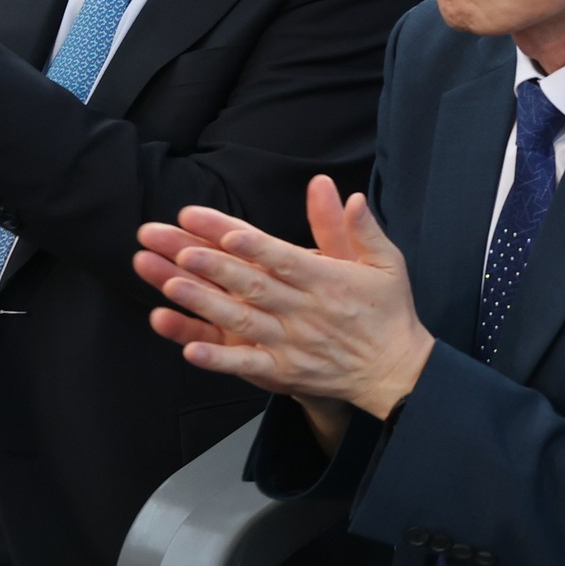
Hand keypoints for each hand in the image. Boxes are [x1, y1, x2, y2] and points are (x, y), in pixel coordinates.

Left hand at [137, 176, 435, 422]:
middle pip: (255, 286)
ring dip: (205, 304)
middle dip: (216, 266)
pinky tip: (189, 349)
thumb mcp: (386, 262)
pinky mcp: (283, 371)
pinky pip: (246, 365)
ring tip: (171, 286)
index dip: (254, 245)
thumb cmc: (387, 310)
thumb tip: (349, 194)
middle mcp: (306, 311)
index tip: (225, 230)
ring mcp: (292, 343)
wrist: (393, 370)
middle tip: (180, 248)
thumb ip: (361, 229)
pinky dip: (217, 359)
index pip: (284, 258)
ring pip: (242, 321)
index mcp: (329, 281)